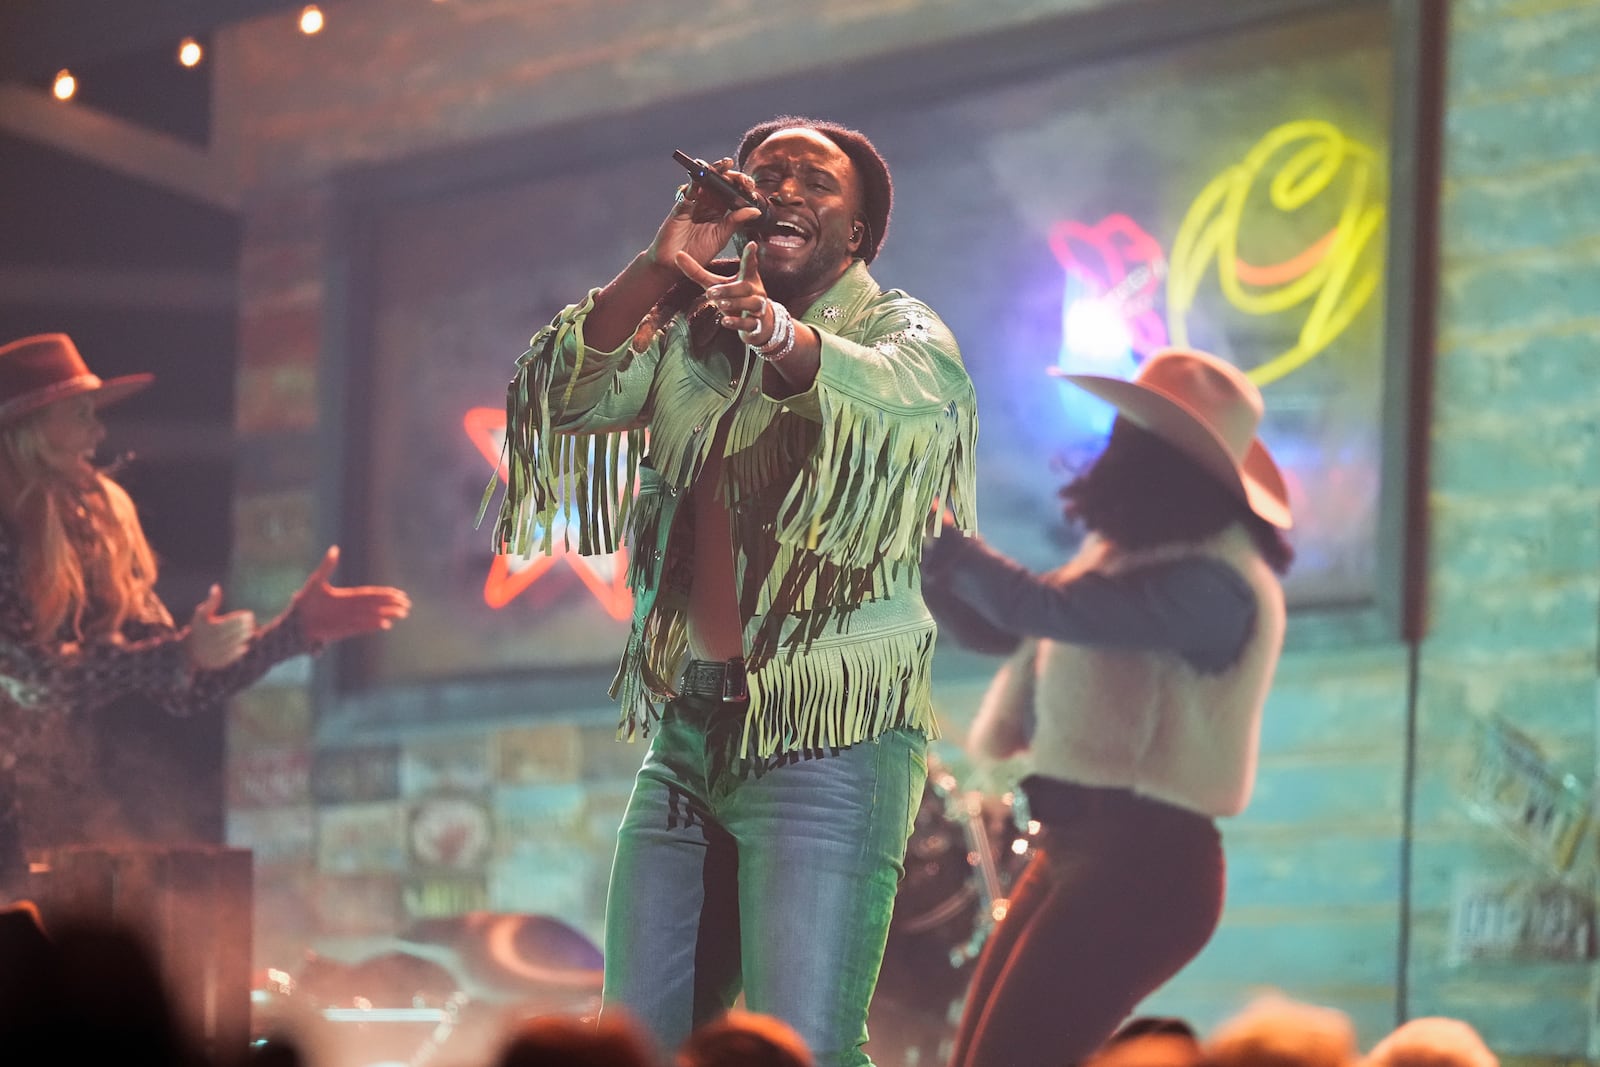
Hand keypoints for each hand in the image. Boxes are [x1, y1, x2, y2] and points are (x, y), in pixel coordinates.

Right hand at [185, 585, 255, 670]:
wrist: (188, 653)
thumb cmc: (198, 630)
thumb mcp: (201, 614)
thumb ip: (211, 601)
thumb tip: (216, 586)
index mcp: (211, 627)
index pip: (232, 621)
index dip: (243, 618)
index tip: (249, 615)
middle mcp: (213, 640)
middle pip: (236, 632)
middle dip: (247, 627)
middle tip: (252, 624)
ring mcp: (216, 652)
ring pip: (236, 643)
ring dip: (246, 638)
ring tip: (252, 632)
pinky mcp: (218, 662)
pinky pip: (233, 656)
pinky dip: (240, 650)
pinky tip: (245, 645)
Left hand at [292, 546, 411, 643]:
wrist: (296, 623)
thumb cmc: (305, 602)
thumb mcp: (317, 581)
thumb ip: (328, 566)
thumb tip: (335, 548)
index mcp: (348, 596)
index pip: (371, 594)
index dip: (386, 594)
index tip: (399, 593)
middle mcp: (352, 608)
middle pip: (377, 605)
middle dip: (392, 604)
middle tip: (407, 604)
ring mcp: (350, 619)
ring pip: (373, 616)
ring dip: (388, 614)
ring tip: (402, 614)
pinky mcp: (346, 630)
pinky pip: (364, 627)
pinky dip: (374, 626)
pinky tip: (386, 624)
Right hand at [649, 158, 763, 273]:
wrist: (674, 265)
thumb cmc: (697, 253)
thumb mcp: (721, 237)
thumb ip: (736, 222)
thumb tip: (756, 210)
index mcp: (720, 212)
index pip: (733, 193)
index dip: (742, 186)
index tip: (751, 186)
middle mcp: (707, 204)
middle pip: (720, 183)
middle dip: (732, 176)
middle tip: (742, 178)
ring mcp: (694, 204)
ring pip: (705, 182)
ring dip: (714, 171)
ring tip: (725, 164)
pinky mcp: (681, 207)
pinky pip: (688, 192)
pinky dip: (695, 182)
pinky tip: (703, 176)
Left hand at [676, 243, 775, 343]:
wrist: (756, 322)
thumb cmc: (733, 297)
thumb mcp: (715, 284)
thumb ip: (697, 272)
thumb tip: (677, 255)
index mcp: (747, 278)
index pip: (749, 264)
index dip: (750, 255)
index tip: (751, 244)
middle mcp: (755, 291)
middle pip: (745, 288)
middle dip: (729, 290)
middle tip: (711, 292)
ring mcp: (757, 308)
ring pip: (752, 304)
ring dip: (736, 304)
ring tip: (720, 304)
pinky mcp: (756, 324)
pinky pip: (749, 323)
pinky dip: (737, 323)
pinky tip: (725, 321)